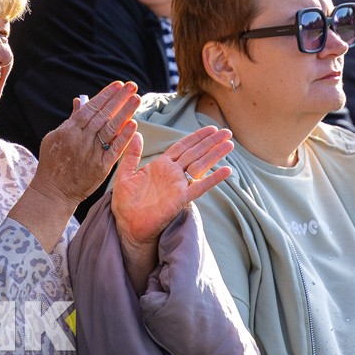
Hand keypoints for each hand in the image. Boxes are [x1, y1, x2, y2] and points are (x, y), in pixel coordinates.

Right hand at [29, 81, 140, 208]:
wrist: (54, 191)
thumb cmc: (52, 163)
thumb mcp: (54, 138)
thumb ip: (70, 120)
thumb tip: (79, 101)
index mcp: (69, 130)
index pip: (91, 108)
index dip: (105, 96)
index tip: (118, 85)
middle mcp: (81, 139)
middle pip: (103, 115)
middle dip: (118, 99)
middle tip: (132, 86)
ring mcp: (91, 153)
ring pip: (111, 129)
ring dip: (125, 112)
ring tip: (136, 99)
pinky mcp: (100, 167)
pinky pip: (115, 149)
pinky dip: (125, 137)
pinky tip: (134, 124)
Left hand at [111, 125, 232, 246]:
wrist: (127, 226)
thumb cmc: (125, 203)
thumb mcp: (124, 175)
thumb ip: (132, 155)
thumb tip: (136, 133)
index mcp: (160, 165)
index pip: (182, 146)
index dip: (196, 137)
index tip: (210, 128)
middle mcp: (172, 173)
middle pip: (195, 153)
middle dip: (211, 142)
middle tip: (227, 132)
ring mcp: (178, 185)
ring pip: (200, 165)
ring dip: (215, 154)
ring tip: (230, 144)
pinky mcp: (180, 199)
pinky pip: (200, 187)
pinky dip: (213, 179)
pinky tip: (227, 170)